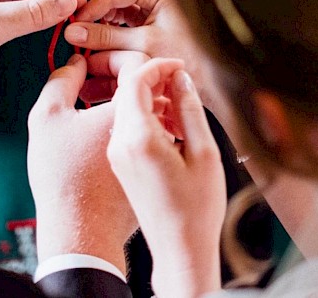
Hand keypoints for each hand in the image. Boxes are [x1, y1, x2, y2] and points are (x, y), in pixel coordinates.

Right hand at [27, 54, 138, 274]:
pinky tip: (103, 130)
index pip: (140, 65)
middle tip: (90, 79)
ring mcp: (160, 153)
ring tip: (91, 103)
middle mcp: (153, 131)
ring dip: (126, 99)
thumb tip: (77, 63)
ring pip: (152, 110)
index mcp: (130, 114)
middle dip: (118, 75)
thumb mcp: (48, 117)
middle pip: (149, 86)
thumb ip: (62, 79)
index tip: (96, 60)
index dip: (114, 56)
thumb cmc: (62, 177)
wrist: (80, 231)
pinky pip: (155, 134)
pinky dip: (133, 122)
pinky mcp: (158, 171)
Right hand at [64, 0, 209, 95]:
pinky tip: (108, 41)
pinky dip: (116, 24)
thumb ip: (106, 36)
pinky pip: (129, 11)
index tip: (75, 26)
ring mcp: (158, 0)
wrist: (222, 76)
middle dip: (99, 1)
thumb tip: (73, 32)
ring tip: (94, 37)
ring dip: (106, 14)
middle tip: (86, 25)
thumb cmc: (192, 58)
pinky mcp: (156, 15)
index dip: (91, 7)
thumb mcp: (144, 46)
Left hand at [107, 58, 225, 297]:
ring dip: (151, 102)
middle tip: (184, 85)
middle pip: (126, 92)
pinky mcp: (118, 165)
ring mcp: (114, 155)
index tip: (180, 65)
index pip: (134, 80)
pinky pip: (125, 129)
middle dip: (155, 82)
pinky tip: (171, 132)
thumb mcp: (203, 152)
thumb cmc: (195, 208)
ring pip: (125, 110)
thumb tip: (181, 78)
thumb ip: (189, 108)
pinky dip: (145, 120)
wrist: (177, 252)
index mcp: (136, 136)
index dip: (158, 65)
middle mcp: (116, 143)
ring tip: (182, 113)